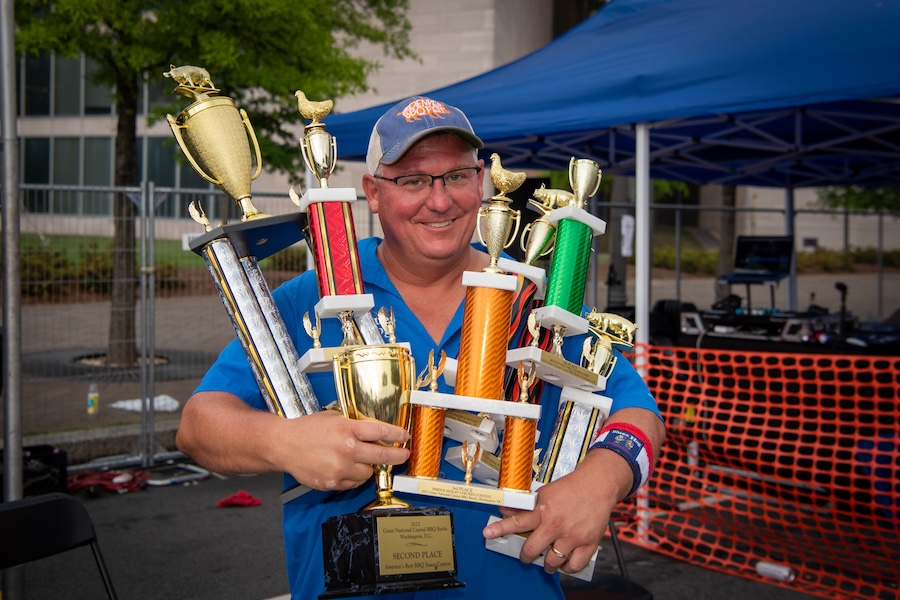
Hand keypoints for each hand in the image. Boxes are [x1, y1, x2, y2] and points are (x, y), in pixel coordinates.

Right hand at [278, 409, 409, 491]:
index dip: (397, 435)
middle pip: (383, 456)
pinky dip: (354, 476)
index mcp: (348, 429)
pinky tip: (346, 467)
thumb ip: (353, 424)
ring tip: (358, 459)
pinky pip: (354, 482)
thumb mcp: (333, 417)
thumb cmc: (307, 429)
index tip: (405, 437)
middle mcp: (346, 449)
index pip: (381, 433)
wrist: (284, 445)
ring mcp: (340, 468)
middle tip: (404, 455)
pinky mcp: (333, 482)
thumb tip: (373, 431)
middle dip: (398, 456)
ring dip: (369, 466)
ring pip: (368, 473)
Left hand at [482, 450, 619, 574]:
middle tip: (527, 556)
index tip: (487, 533)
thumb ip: (526, 504)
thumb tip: (505, 509)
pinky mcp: (588, 543)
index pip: (517, 521)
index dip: (500, 528)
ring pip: (552, 561)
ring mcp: (572, 536)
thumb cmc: (571, 487)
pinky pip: (574, 565)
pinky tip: (565, 563)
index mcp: (543, 510)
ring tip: (547, 562)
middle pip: (532, 549)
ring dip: (547, 564)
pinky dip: (567, 568)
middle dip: (526, 556)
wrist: (598, 484)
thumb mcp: (545, 492)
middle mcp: (555, 525)